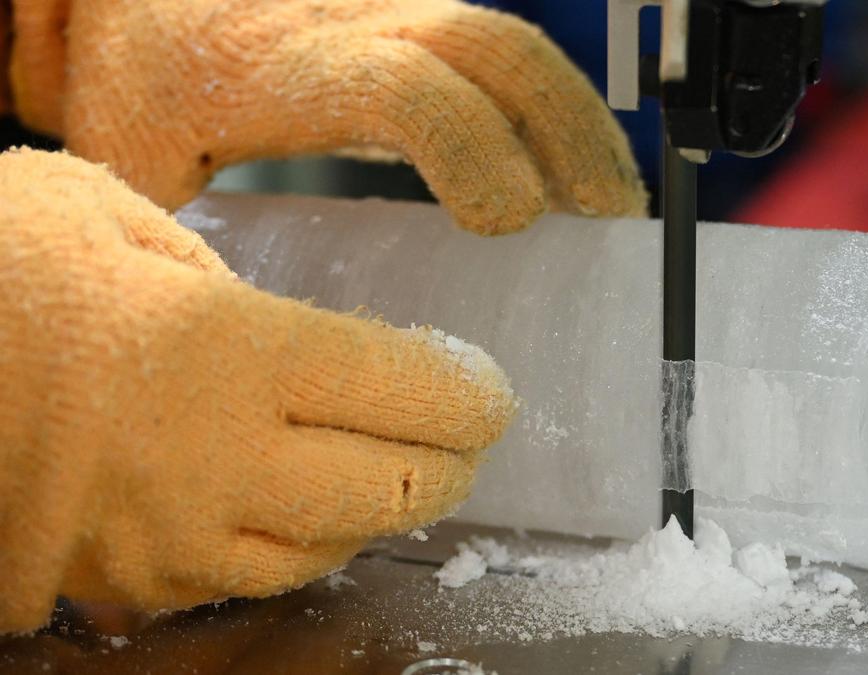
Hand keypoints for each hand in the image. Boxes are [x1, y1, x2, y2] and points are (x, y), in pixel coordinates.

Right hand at [0, 149, 515, 632]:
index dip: (470, 396)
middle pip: (396, 489)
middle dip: (451, 463)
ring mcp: (175, 537)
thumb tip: (290, 337)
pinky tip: (301, 508)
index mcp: (232, 352)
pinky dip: (300, 545)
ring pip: (333, 547)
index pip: (410, 391)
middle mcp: (219, 459)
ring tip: (397, 470)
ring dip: (382, 509)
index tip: (489, 391)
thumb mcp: (116, 222)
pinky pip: (253, 579)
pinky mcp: (134, 583)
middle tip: (466, 436)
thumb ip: (224, 281)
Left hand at [8, 0, 646, 232]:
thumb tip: (242, 354)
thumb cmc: (137, 78)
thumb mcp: (139, 167)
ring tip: (611, 201)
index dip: (470, 147)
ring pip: (508, 40)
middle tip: (606, 222)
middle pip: (490, 49)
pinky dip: (551, 103)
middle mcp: (349, 23)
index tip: (507, 222)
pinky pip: (499, 46)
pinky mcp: (408, 16)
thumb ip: (183, 251)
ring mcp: (387, 10)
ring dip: (576, 117)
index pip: (400, 86)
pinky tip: (570, 161)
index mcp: (279, 67)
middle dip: (565, 133)